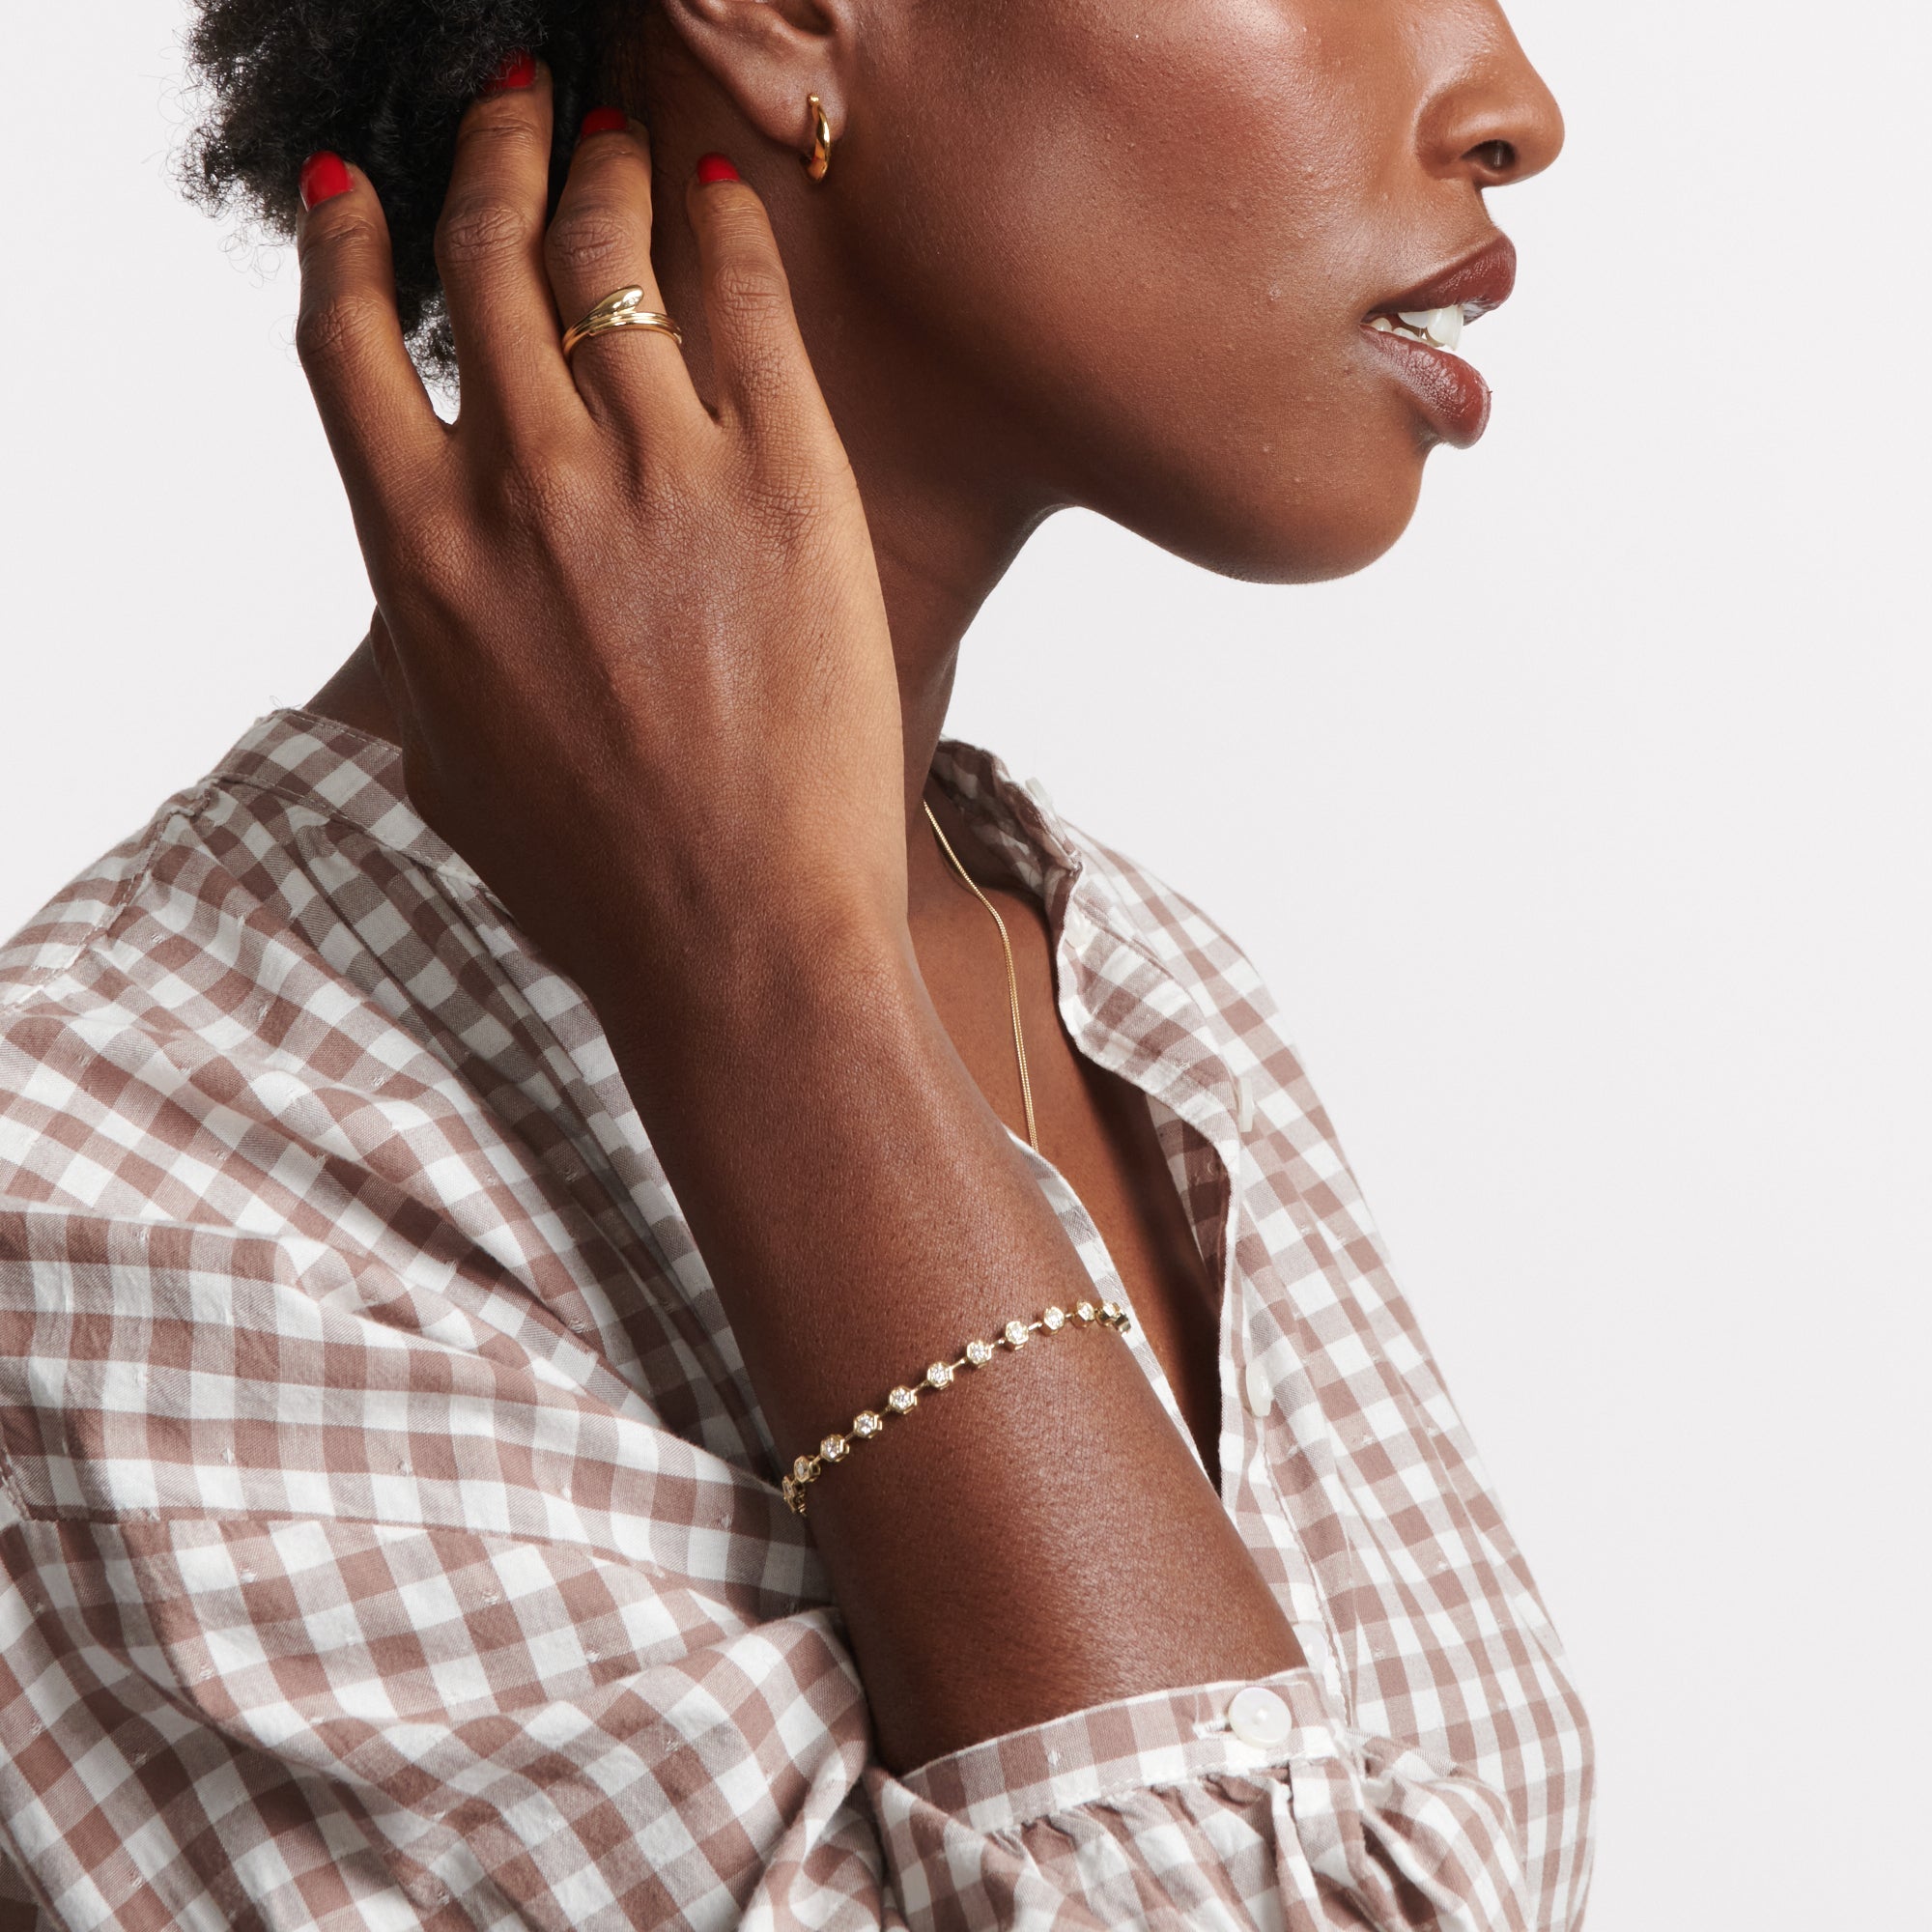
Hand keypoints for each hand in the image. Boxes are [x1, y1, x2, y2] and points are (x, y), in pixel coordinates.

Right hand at [293, 69, 905, 1013]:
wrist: (742, 948)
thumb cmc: (594, 889)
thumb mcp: (450, 777)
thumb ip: (420, 662)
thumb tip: (422, 607)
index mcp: (420, 558)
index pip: (351, 344)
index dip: (349, 245)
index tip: (362, 187)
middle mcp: (523, 489)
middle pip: (485, 263)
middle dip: (488, 159)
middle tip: (512, 107)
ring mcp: (658, 477)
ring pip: (607, 261)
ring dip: (599, 172)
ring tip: (608, 132)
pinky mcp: (788, 486)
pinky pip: (746, 312)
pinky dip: (726, 234)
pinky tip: (720, 195)